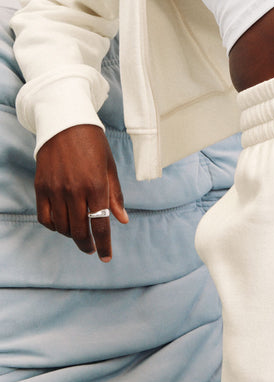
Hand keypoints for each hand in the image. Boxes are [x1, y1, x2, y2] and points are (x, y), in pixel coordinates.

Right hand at [35, 124, 127, 260]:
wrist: (65, 124)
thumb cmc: (93, 143)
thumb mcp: (109, 167)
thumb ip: (115, 195)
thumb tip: (123, 220)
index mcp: (96, 185)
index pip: (101, 224)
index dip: (104, 244)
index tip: (105, 257)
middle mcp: (75, 191)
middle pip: (80, 231)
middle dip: (87, 244)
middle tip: (92, 248)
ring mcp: (56, 190)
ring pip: (62, 227)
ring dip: (72, 235)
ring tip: (80, 232)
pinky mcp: (41, 188)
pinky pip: (45, 218)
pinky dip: (54, 226)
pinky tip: (62, 224)